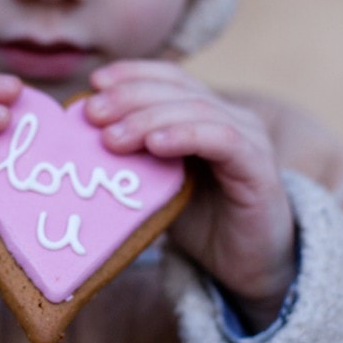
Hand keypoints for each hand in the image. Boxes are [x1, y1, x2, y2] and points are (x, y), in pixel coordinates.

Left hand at [86, 60, 295, 330]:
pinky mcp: (258, 167)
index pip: (169, 78)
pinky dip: (186, 135)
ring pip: (197, 110)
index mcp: (205, 114)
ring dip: (149, 119)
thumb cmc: (200, 224)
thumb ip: (134, 158)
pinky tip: (155, 145)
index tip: (96, 82)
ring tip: (112, 137)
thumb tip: (84, 137)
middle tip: (93, 113)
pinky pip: (222, 140)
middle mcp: (231, 117)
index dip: (132, 74)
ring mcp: (248, 139)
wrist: (247, 268)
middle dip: (131, 97)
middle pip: (177, 89)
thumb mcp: (157, 184)